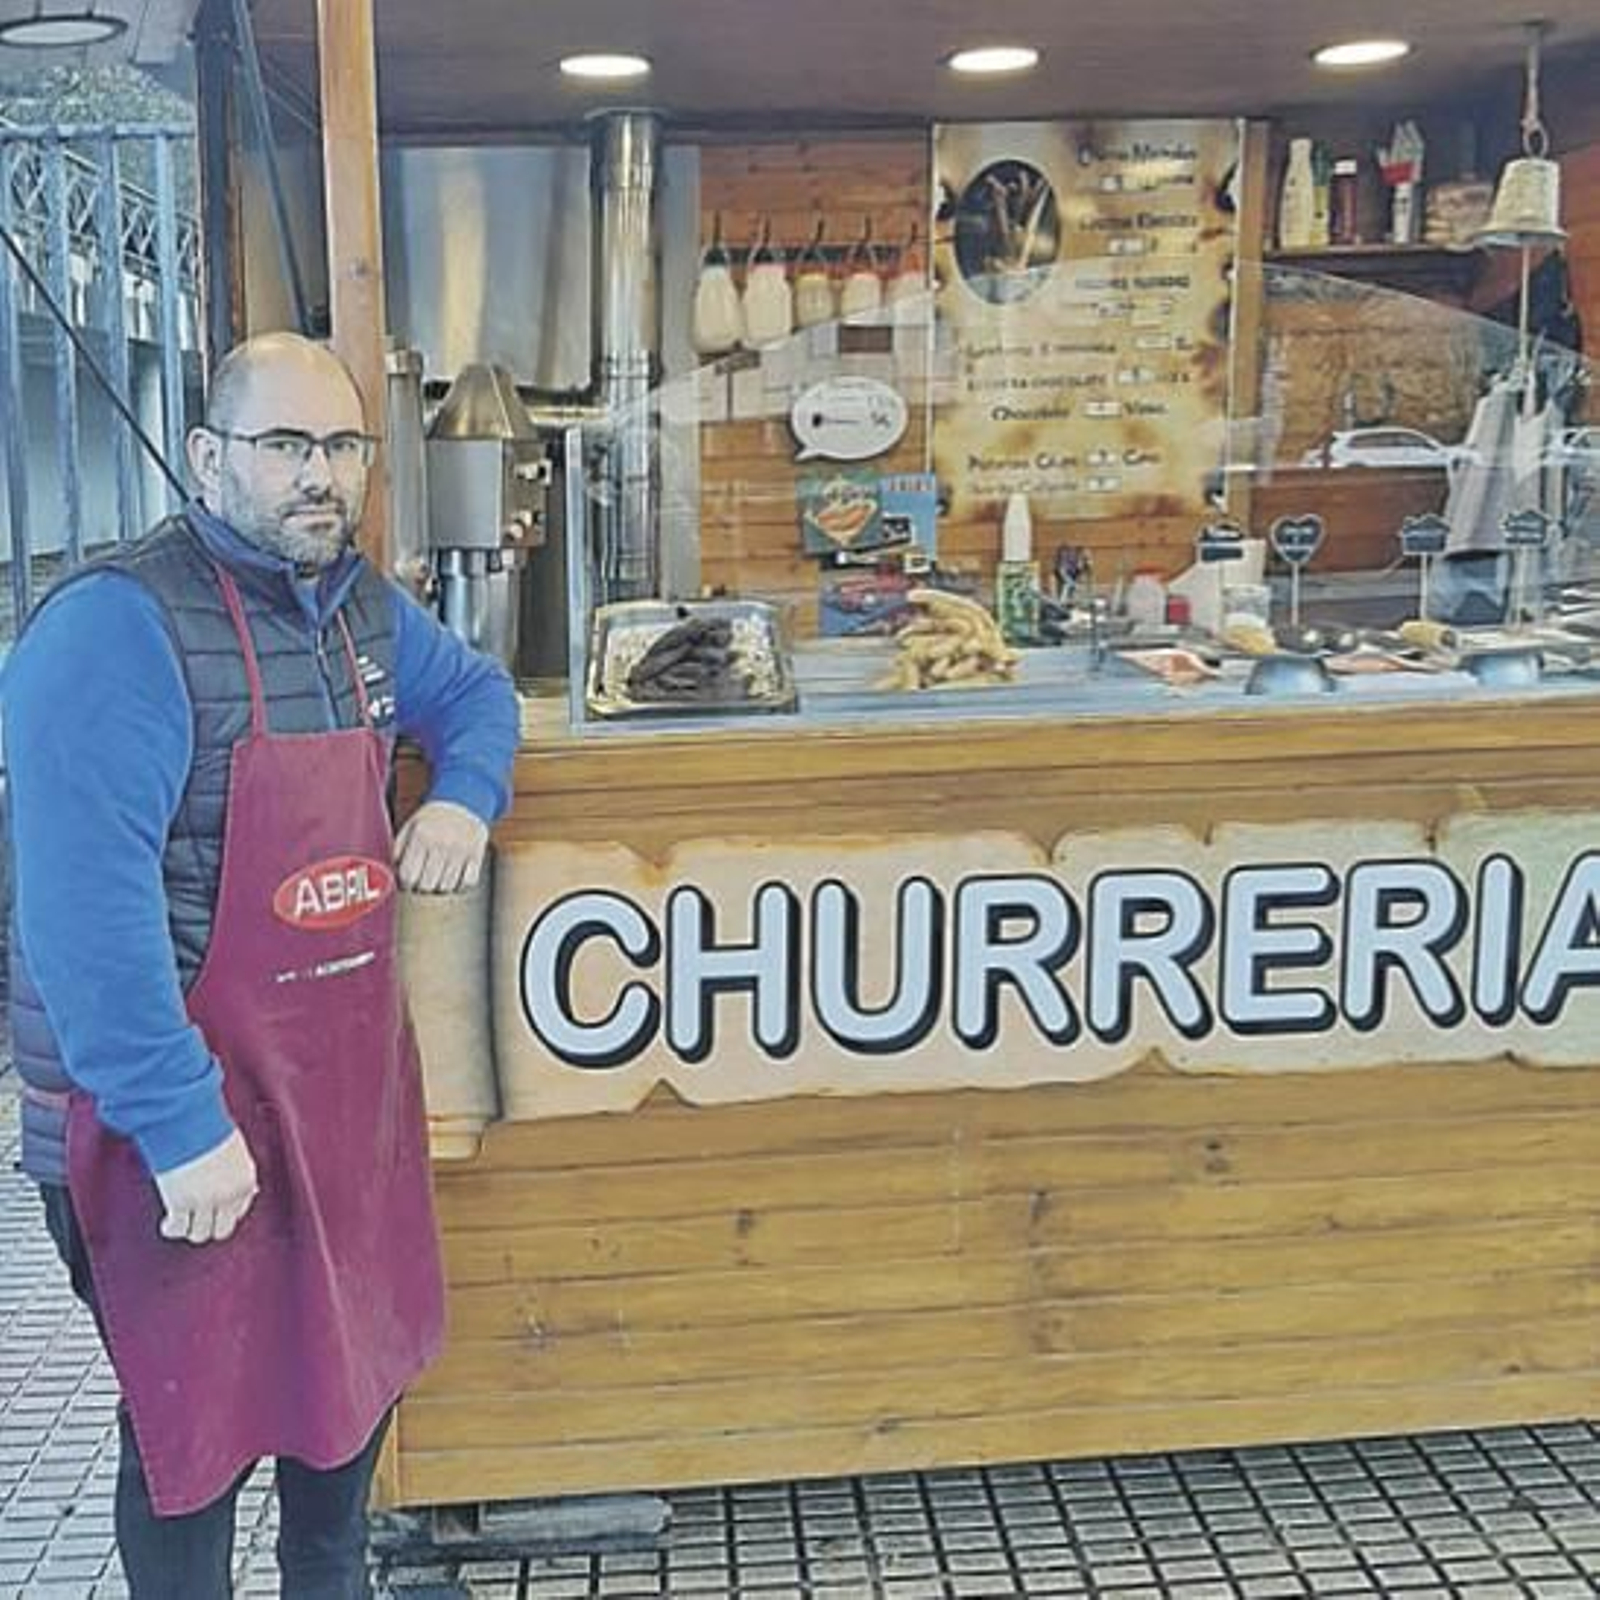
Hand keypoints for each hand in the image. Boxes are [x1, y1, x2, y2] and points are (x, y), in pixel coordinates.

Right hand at [154, 1129, 257, 1244]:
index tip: (214, 1208)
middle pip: (222, 1230)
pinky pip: (178, 1229)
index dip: (224, 1212)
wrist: (189, 1119)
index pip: (239, 1211)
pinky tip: (167, 1222)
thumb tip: (249, 1191)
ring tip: (180, 1219)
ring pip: (199, 1234)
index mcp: (245, 1180)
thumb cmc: (208, 1127)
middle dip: (209, 1225)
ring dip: (189, 1228)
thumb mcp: (233, 1148)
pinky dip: (171, 1228)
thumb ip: (236, 1171)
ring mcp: (205, 1202)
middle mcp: (229, 1194)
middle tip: (195, 1217)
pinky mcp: (181, 1203)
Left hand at [394, 799, 488, 893]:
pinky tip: (454, 876)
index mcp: (421, 835)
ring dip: (440, 886)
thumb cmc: (432, 817)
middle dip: (422, 886)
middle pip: (427, 885)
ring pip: (447, 887)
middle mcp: (442, 843)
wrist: (464, 800)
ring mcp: (461, 850)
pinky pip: (467, 883)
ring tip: (438, 877)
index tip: (408, 880)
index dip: (406, 882)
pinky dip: (459, 884)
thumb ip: (398, 848)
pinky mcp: (477, 854)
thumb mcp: (410, 826)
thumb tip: (394, 873)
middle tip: (423, 879)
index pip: (408, 875)